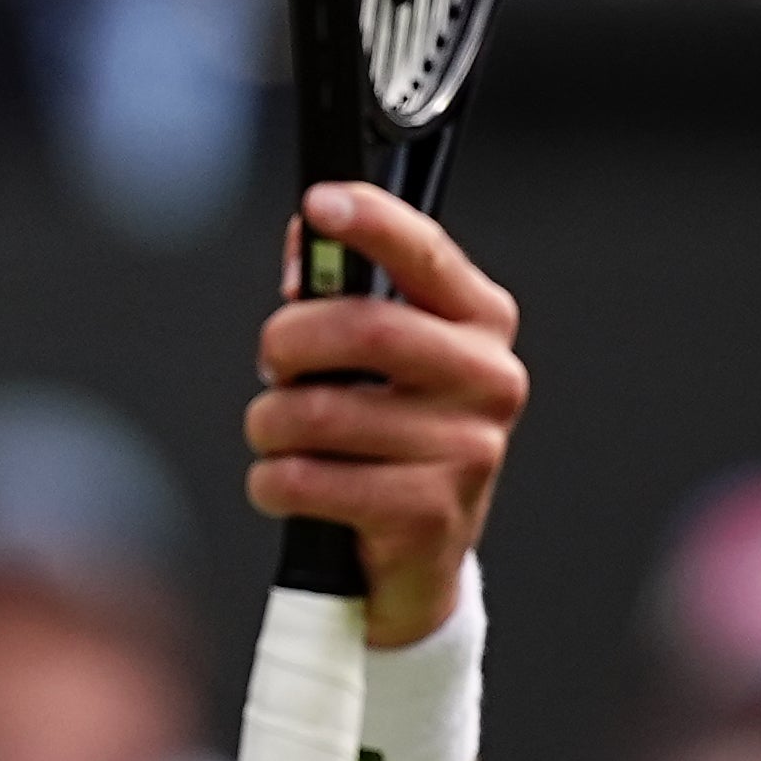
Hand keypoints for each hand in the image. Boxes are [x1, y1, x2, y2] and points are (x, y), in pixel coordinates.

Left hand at [247, 182, 525, 649]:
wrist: (419, 558)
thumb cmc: (390, 438)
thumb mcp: (380, 360)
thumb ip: (344, 293)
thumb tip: (308, 240)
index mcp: (480, 323)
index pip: (427, 254)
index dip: (372, 222)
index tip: (320, 202)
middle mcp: (489, 380)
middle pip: (365, 330)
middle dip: (289, 340)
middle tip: (274, 363)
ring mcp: (467, 451)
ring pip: (320, 412)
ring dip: (271, 423)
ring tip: (278, 434)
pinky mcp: (429, 515)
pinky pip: (309, 481)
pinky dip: (273, 482)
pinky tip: (287, 485)